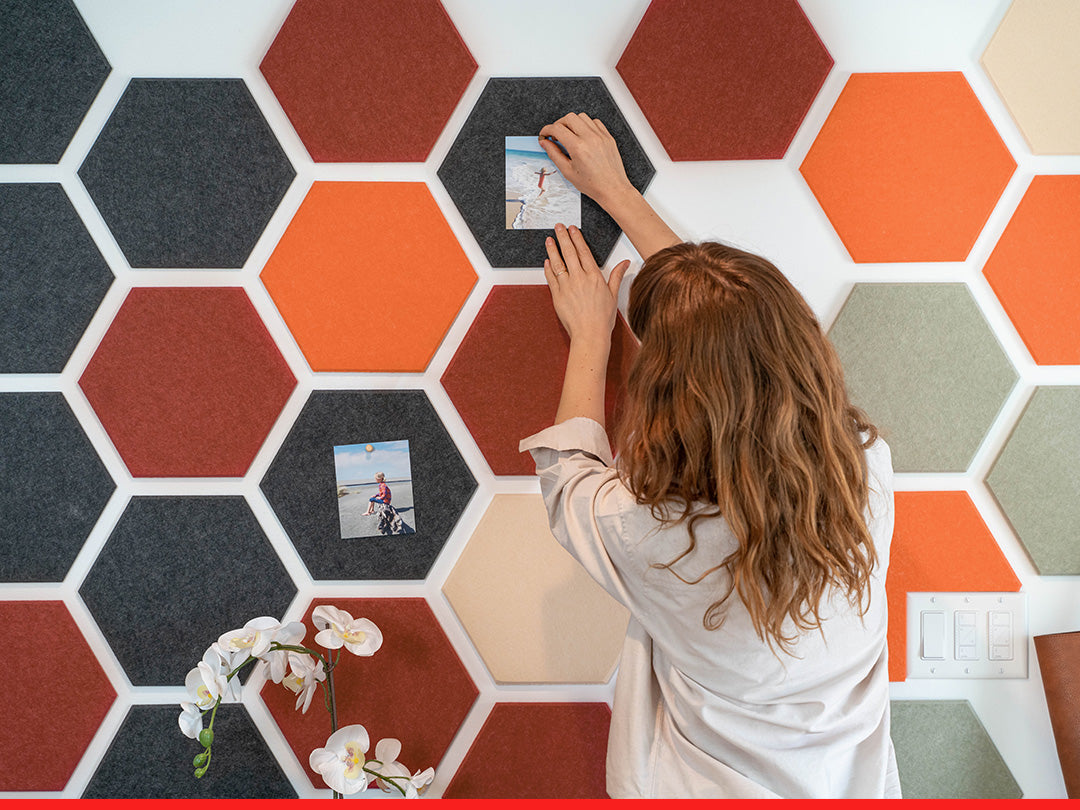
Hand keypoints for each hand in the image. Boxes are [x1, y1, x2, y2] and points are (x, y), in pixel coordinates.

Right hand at [538, 114, 634, 208]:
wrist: (612, 188)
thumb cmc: (593, 184)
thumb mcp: (568, 171)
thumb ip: (554, 154)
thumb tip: (545, 143)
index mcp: (578, 147)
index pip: (557, 128)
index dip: (547, 130)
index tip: (545, 134)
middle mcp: (590, 138)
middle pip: (569, 118)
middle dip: (558, 124)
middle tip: (556, 135)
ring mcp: (600, 136)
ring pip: (582, 116)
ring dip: (572, 123)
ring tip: (570, 135)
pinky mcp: (607, 136)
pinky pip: (594, 122)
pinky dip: (586, 125)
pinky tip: (583, 135)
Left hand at [544, 223, 629, 344]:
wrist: (590, 334)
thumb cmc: (602, 319)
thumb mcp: (613, 295)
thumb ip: (616, 276)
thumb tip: (625, 264)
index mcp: (594, 277)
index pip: (584, 252)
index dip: (577, 238)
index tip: (573, 229)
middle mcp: (579, 279)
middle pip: (569, 253)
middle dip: (563, 238)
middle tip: (558, 227)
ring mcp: (567, 287)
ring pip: (558, 263)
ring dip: (553, 250)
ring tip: (549, 240)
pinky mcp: (558, 296)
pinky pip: (551, 278)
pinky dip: (548, 268)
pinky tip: (546, 261)